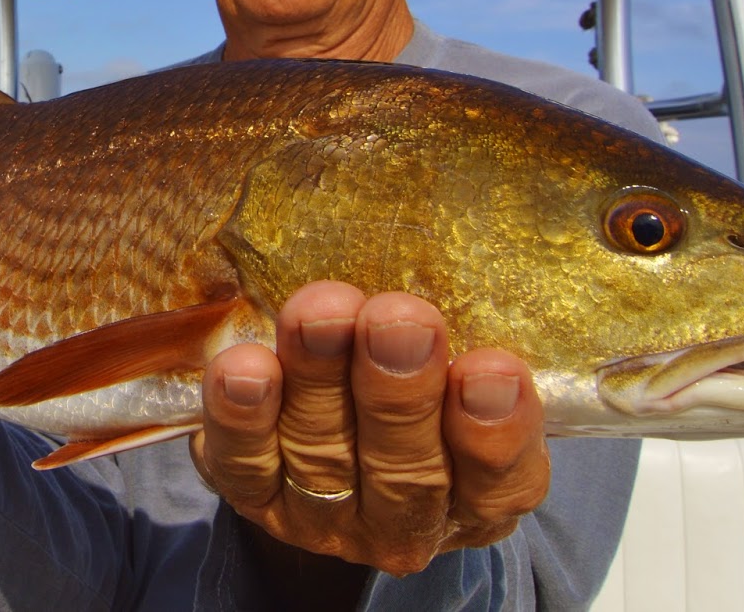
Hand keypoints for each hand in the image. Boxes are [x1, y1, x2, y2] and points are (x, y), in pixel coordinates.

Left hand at [191, 280, 549, 578]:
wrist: (329, 427)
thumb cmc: (416, 373)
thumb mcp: (459, 360)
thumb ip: (457, 326)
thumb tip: (478, 224)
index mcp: (480, 493)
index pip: (503, 478)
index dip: (498, 427)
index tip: (494, 367)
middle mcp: (408, 519)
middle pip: (408, 468)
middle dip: (400, 389)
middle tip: (398, 317)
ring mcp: (328, 520)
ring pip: (324, 456)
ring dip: (319, 382)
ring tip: (318, 312)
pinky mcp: (256, 502)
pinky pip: (245, 465)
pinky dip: (242, 417)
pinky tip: (241, 366)